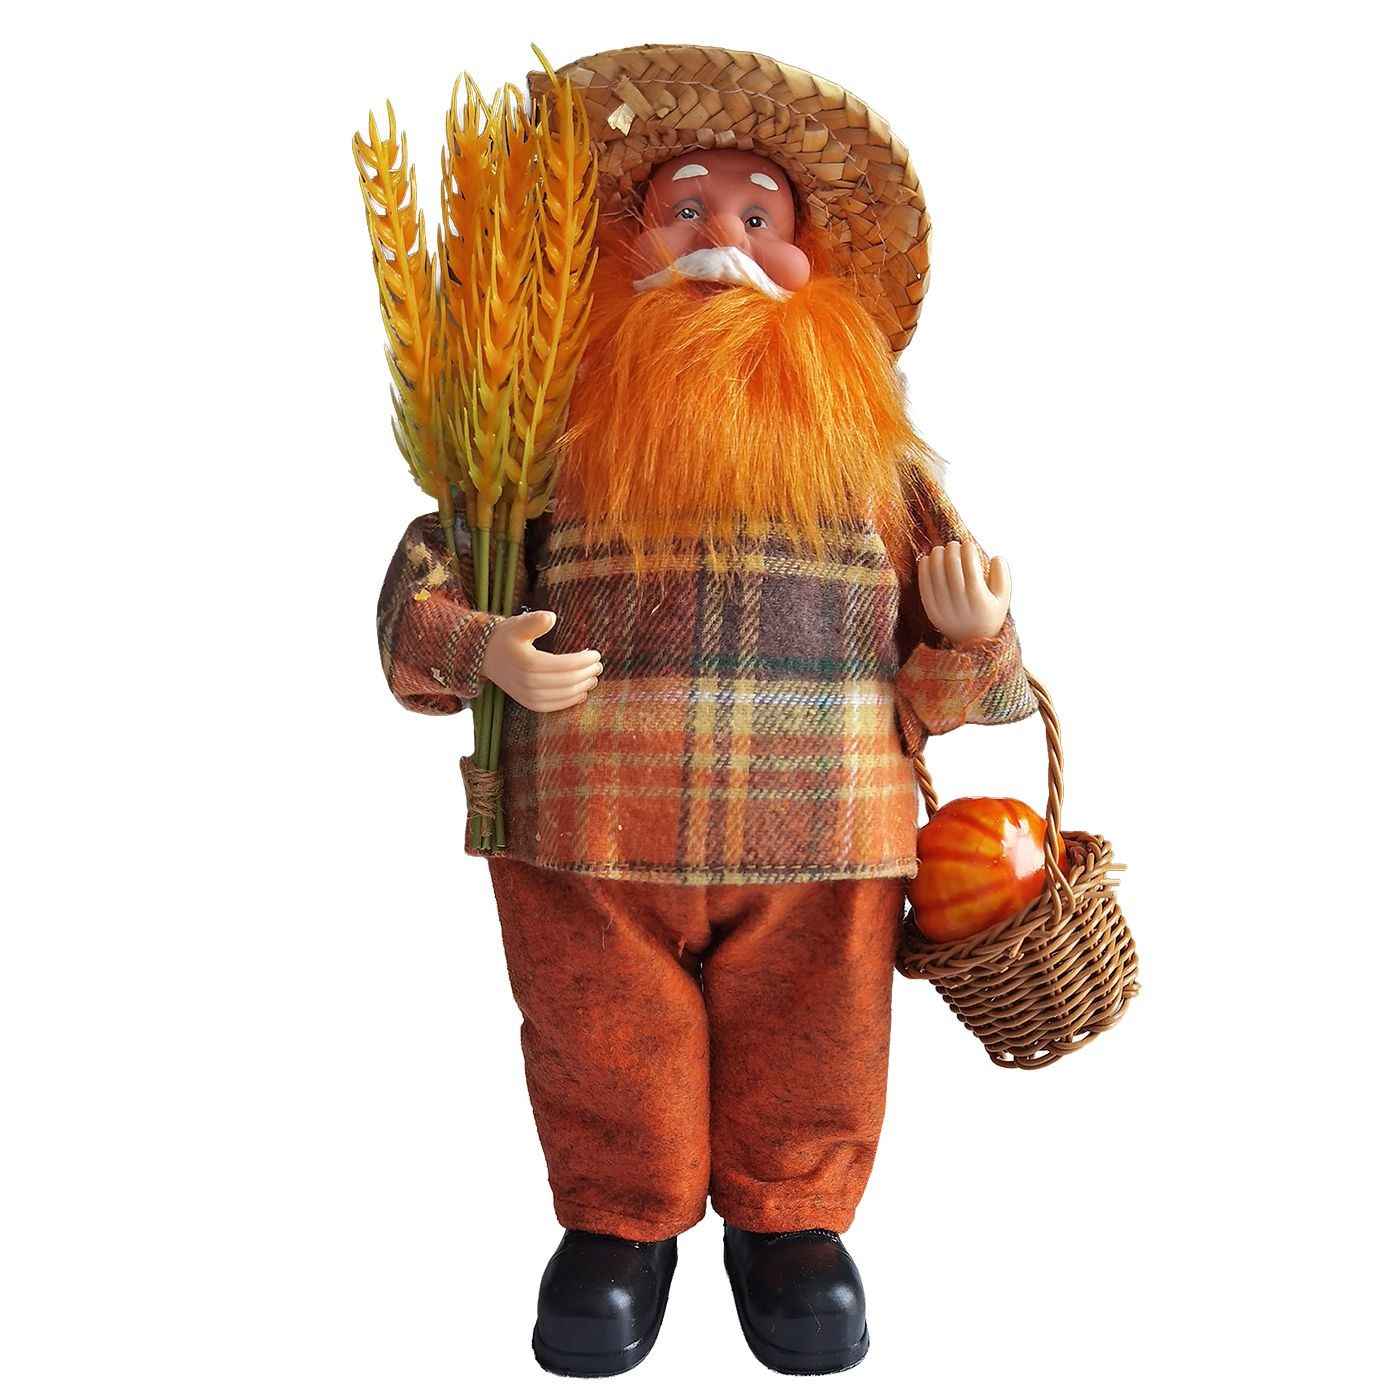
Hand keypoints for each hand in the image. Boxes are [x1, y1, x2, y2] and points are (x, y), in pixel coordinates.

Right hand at [480, 611, 601, 712]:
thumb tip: (551, 617)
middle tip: (599, 665)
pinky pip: (553, 706)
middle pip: (567, 681)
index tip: (596, 654)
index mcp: (528, 663)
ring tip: (593, 677)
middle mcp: (527, 682)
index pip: (565, 665)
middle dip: (587, 674)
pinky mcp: (528, 703)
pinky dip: (570, 701)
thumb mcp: (517, 624)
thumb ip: (534, 621)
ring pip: (563, 695)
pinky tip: (582, 693)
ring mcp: (527, 695)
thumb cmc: (506, 637)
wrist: (486, 656)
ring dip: (582, 687)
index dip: (584, 661)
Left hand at [917, 540, 1011, 643]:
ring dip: (937, 556)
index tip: (968, 544)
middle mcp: (959, 603)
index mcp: (978, 598)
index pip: (970, 565)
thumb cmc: (990, 613)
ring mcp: (943, 607)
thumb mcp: (1003, 597)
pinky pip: (924, 586)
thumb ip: (1003, 576)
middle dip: (952, 550)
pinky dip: (924, 570)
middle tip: (953, 544)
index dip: (967, 550)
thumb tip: (996, 557)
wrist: (972, 642)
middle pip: (951, 566)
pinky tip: (927, 559)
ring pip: (936, 574)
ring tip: (940, 549)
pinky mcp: (931, 611)